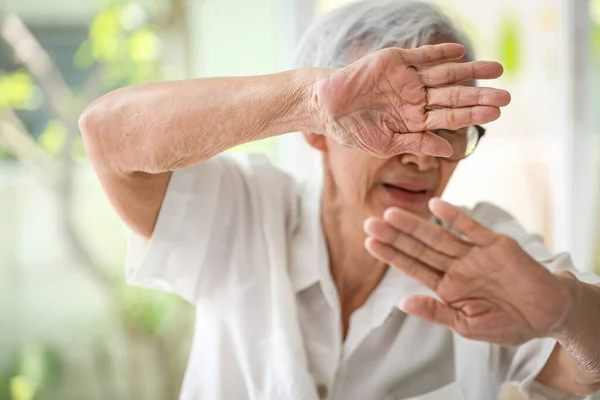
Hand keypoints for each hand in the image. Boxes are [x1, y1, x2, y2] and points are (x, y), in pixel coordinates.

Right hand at [314, 43, 510, 157]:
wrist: (326, 107)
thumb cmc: (353, 130)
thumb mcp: (387, 143)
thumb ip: (418, 144)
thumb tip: (449, 150)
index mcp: (415, 120)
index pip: (449, 116)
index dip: (472, 114)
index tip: (495, 114)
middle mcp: (415, 98)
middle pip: (454, 95)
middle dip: (479, 95)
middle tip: (507, 96)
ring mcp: (406, 79)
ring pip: (444, 74)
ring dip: (470, 71)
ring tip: (498, 69)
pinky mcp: (395, 61)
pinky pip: (421, 56)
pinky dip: (440, 53)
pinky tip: (460, 53)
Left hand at [363, 198, 570, 345]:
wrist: (548, 316)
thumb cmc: (507, 324)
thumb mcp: (467, 325)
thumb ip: (436, 312)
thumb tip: (402, 302)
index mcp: (447, 287)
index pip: (413, 268)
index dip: (392, 255)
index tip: (369, 243)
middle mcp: (456, 267)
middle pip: (420, 249)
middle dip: (395, 237)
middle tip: (369, 223)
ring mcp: (474, 254)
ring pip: (439, 236)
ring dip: (416, 226)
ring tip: (391, 214)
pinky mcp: (496, 244)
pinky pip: (471, 228)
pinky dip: (454, 216)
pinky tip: (435, 206)